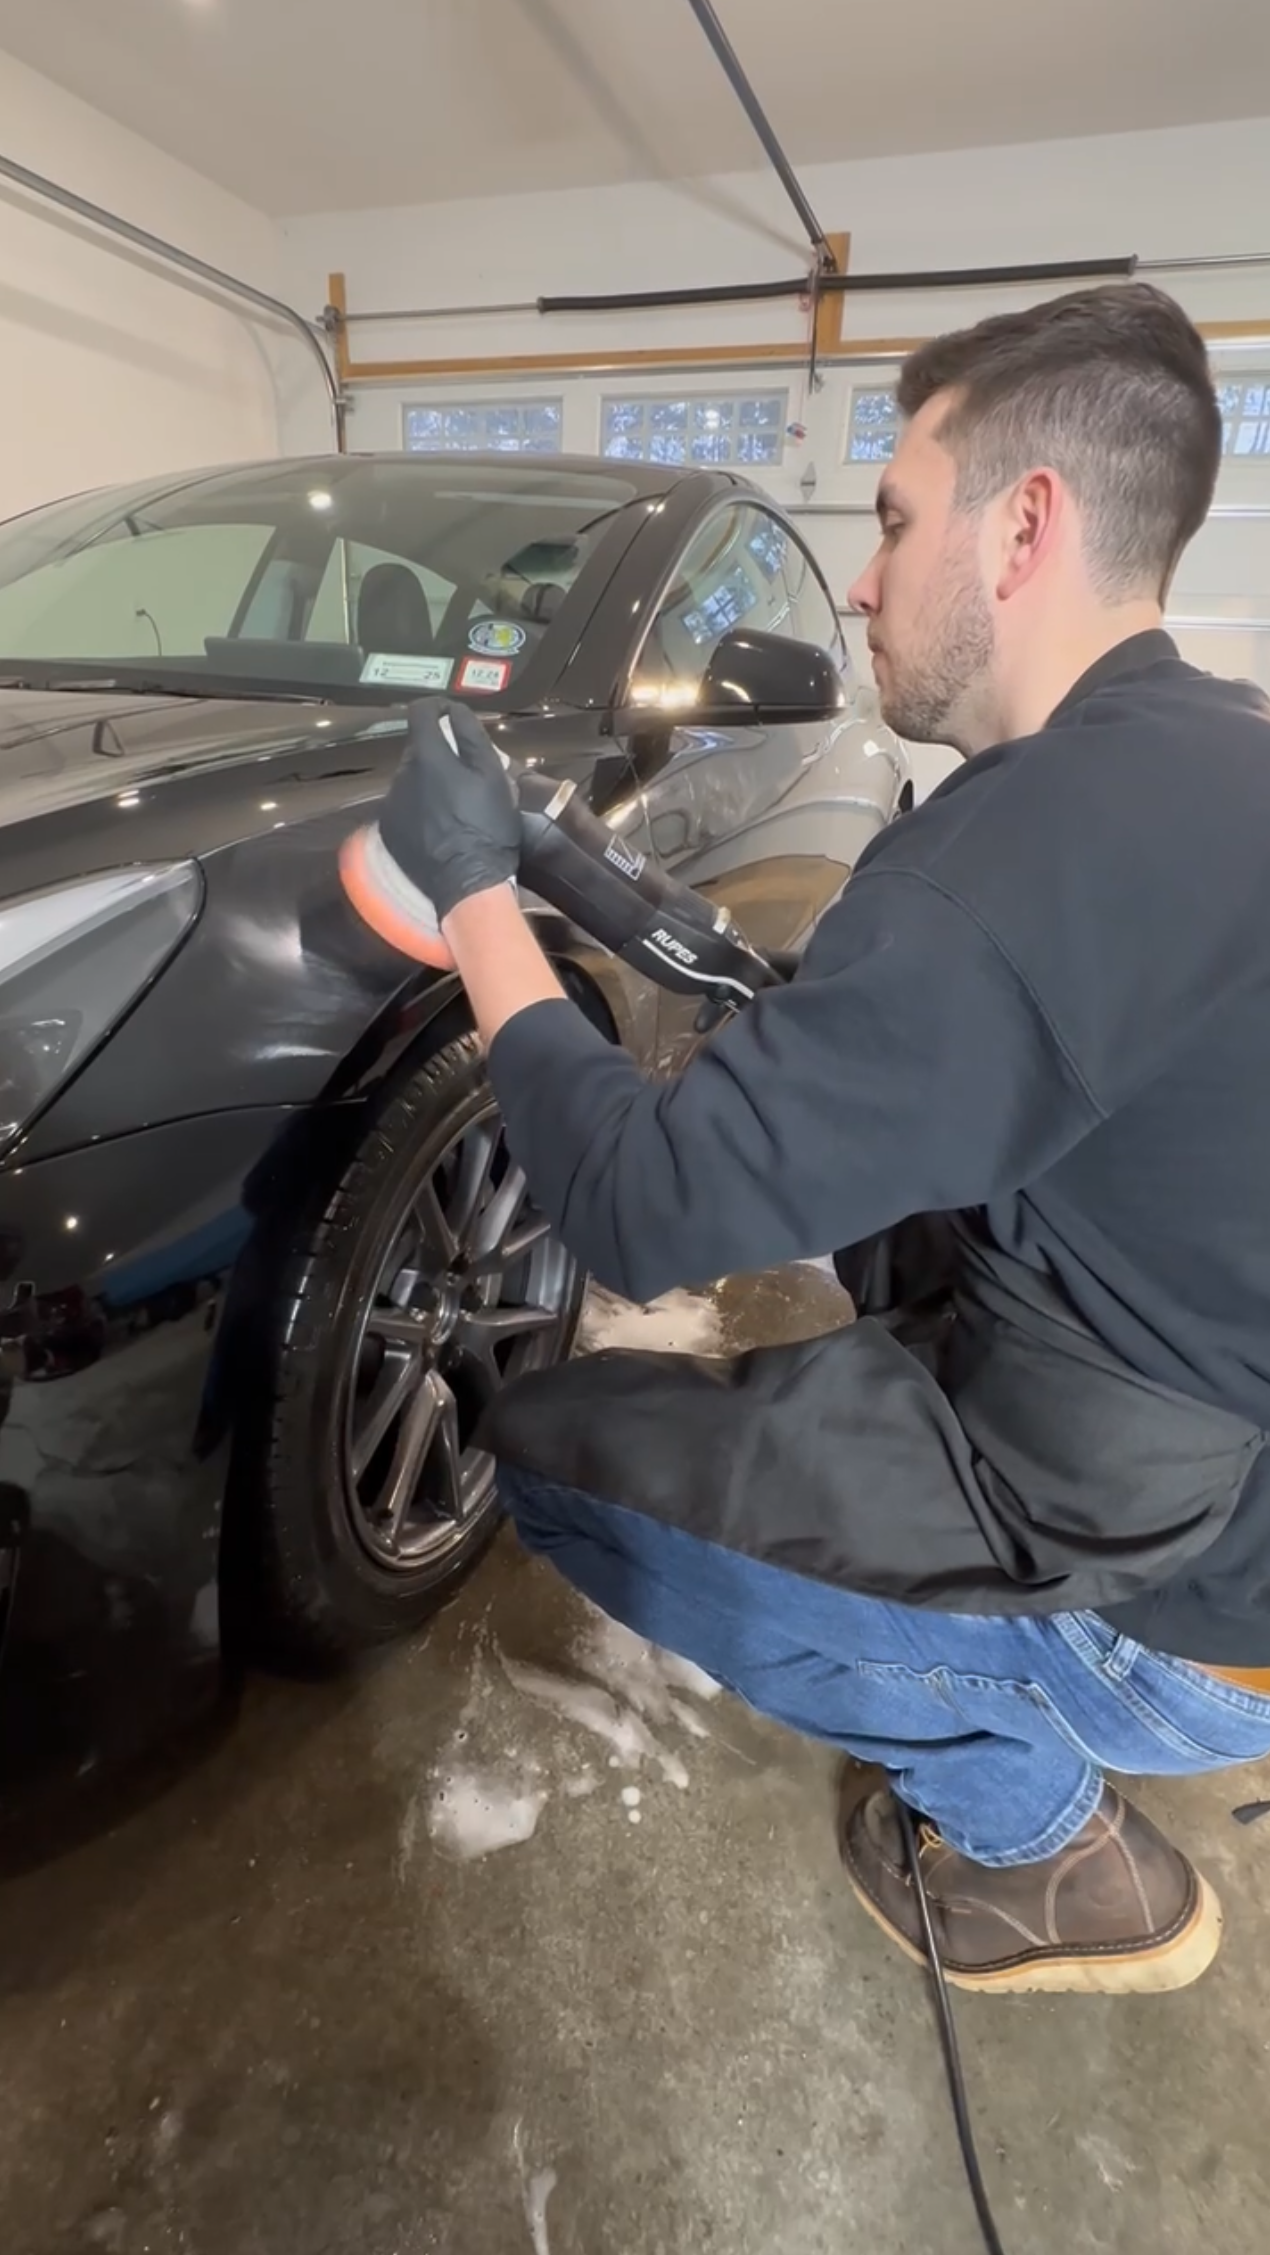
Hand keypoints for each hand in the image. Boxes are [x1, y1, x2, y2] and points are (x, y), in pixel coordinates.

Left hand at [377, 697, 521, 925]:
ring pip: (410, 779)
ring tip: (455, 807)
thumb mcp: (492, 776)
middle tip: (467, 774)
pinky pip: (404, 807)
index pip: (420, 712)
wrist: (467, 884)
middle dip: (439, 753)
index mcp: (428, 756)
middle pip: (418, 749)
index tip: (450, 715)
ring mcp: (391, 804)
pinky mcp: (389, 830)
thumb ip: (471, 736)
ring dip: (429, 783)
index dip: (437, 708)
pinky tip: (440, 828)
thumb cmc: (487, 828)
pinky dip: (420, 809)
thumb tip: (454, 711)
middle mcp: (402, 775)